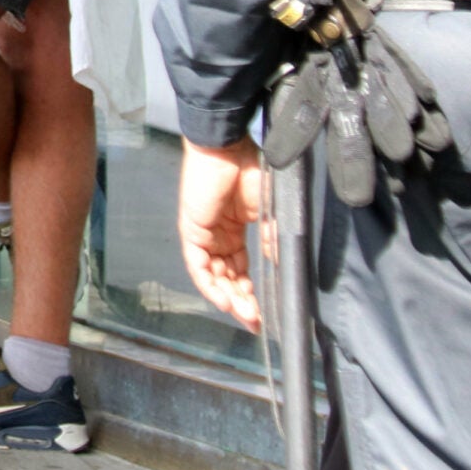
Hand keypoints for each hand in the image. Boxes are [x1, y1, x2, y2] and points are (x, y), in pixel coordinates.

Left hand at [178, 138, 265, 332]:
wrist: (227, 147)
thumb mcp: (267, 211)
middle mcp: (216, 237)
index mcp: (234, 232)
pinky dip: (209, 284)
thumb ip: (271, 238)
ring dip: (229, 297)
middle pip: (226, 277)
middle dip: (241, 302)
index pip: (240, 270)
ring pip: (213, 275)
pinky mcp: (191, 230)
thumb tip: (279, 264)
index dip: (252, 292)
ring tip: (246, 316)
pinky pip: (198, 264)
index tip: (264, 314)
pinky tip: (224, 300)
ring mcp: (202, 234)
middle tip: (256, 322)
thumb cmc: (248, 170)